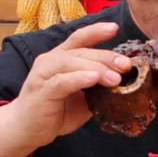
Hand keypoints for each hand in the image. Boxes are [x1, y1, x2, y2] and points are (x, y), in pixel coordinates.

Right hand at [8, 22, 130, 146]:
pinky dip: (78, 78)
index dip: (96, 31)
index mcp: (63, 57)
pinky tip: (93, 79)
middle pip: (81, 51)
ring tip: (115, 77)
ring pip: (72, 63)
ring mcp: (44, 74)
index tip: (115, 28)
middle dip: (106, 57)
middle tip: (126, 65)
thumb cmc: (58, 109)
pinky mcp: (41, 90)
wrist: (28, 128)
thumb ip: (101, 85)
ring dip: (96, 68)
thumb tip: (129, 82)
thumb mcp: (85, 95)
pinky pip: (61, 82)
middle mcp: (52, 60)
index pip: (80, 38)